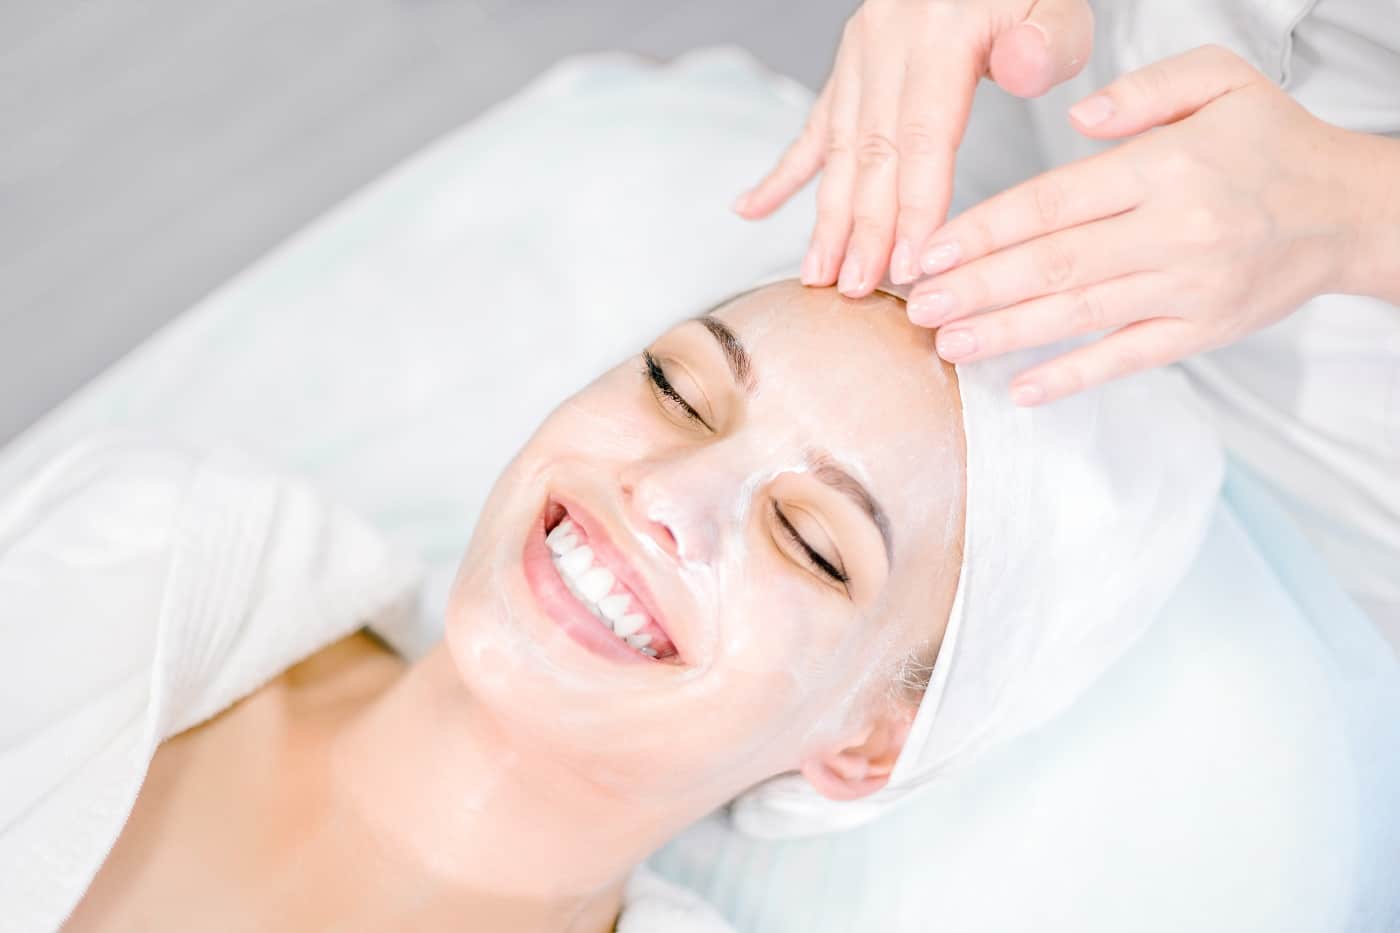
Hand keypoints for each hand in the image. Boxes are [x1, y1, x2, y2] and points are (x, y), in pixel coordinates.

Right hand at [732, 0, 1093, 295]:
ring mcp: (861, 52)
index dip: (913, 207)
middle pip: (873, 151)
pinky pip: (814, 125)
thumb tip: (1017, 72)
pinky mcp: (849, 63)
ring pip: (840, 148)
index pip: (924, 135)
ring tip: (818, 275)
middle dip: (862, 228)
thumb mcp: (1060, 3)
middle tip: (855, 288)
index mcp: (941, 28)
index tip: (907, 267)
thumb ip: (1047, 41)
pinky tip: (748, 209)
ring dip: (827, 216)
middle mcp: (889, 39)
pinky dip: (783, 174)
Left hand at [908, 44, 1376, 405]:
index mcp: (1165, 168)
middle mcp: (1173, 232)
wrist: (1347, 211)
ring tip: (946, 344)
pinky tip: (1022, 390)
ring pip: (1080, 315)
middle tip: (916, 308)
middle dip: (977, 289)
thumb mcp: (1220, 81)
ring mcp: (1186, 289)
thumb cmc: (1269, 143)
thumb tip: (1077, 117)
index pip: (1054, 202)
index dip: (985, 230)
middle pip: (1055, 265)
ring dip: (1006, 334)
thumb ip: (1144, 92)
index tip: (931, 252)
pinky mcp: (1200, 332)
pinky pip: (1128, 360)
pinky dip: (1074, 377)